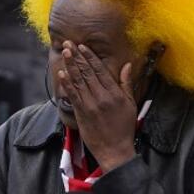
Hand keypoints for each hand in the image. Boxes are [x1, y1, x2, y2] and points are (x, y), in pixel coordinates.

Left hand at [57, 42, 137, 171]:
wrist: (115, 150)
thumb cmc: (124, 128)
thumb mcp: (130, 104)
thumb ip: (126, 84)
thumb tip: (127, 65)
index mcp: (115, 94)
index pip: (100, 70)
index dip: (90, 57)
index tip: (83, 46)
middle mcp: (102, 97)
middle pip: (87, 72)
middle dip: (77, 57)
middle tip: (69, 43)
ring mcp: (90, 105)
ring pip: (79, 81)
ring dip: (71, 66)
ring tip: (65, 52)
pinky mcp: (82, 114)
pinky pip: (73, 95)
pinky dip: (67, 84)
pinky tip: (62, 73)